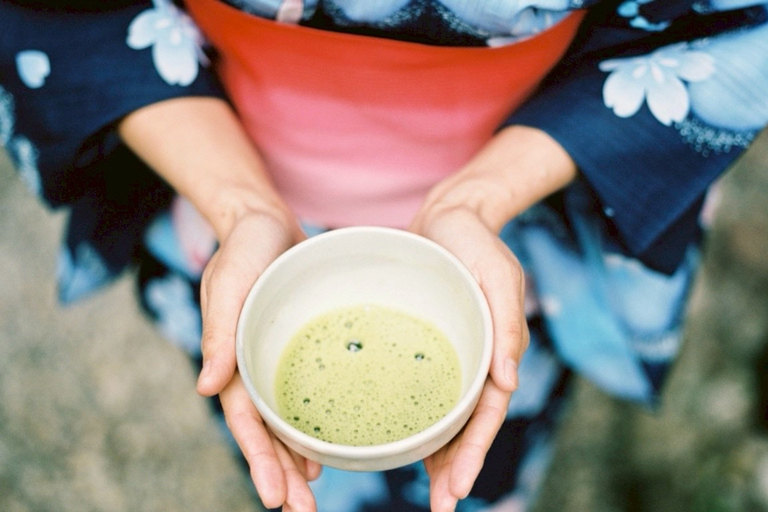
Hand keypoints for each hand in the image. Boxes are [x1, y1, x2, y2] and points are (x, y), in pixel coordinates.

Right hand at [196, 209, 322, 510]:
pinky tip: (326, 448)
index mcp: (232, 358)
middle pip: (267, 431)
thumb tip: (204, 388)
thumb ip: (219, 331)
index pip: (246, 420)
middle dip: (281, 474)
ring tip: (313, 495)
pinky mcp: (300, 347)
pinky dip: (313, 423)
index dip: (259, 458)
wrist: (264, 221)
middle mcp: (253, 367)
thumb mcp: (229, 282)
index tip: (276, 497)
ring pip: (287, 419)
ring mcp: (277, 360)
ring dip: (296, 458)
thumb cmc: (243, 248)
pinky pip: (307, 393)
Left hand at [409, 125, 576, 510]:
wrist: (448, 217)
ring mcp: (448, 357)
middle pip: (466, 425)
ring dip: (438, 457)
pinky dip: (415, 421)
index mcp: (494, 351)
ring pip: (444, 416)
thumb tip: (510, 382)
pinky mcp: (423, 348)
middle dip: (456, 468)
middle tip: (441, 506)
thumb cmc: (476, 243)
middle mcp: (472, 361)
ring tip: (429, 495)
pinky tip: (401, 445)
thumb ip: (508, 325)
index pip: (487, 412)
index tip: (457, 487)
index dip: (474, 451)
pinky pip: (419, 391)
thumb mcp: (499, 275)